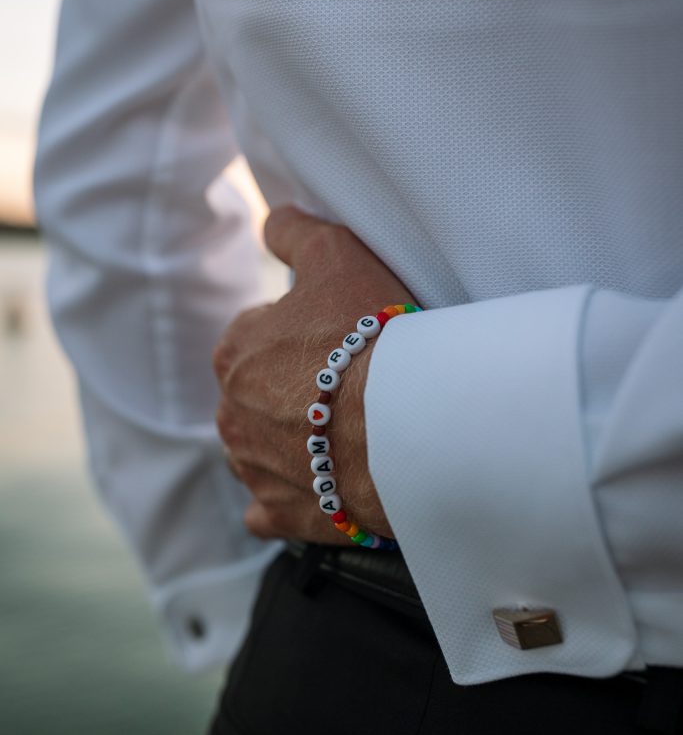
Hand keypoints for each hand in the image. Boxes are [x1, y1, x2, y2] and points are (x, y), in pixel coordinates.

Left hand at [213, 206, 417, 545]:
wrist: (408, 426)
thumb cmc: (372, 334)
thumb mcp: (335, 253)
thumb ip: (293, 231)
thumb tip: (271, 221)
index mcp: (235, 351)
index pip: (257, 334)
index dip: (301, 332)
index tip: (339, 337)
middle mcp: (231, 413)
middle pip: (258, 393)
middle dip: (293, 388)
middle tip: (349, 383)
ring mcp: (254, 469)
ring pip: (260, 449)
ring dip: (289, 441)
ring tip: (344, 431)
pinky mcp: (282, 513)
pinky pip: (269, 508)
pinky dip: (287, 497)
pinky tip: (318, 484)